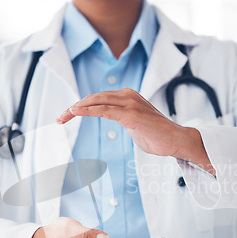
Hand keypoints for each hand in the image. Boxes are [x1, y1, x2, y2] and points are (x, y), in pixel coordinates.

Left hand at [56, 88, 213, 173]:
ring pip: (97, 102)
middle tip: (58, 119)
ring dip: (77, 109)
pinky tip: (75, 112)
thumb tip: (113, 120)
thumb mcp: (134, 126)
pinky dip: (89, 110)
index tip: (66, 116)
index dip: (80, 106)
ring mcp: (130, 103)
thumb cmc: (157, 136)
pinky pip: (105, 110)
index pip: (98, 98)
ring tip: (62, 117)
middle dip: (74, 108)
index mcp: (127, 97)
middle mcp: (127, 96)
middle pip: (94, 98)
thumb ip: (122, 120)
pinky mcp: (132, 114)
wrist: (177, 141)